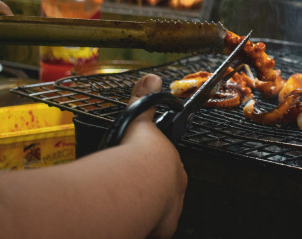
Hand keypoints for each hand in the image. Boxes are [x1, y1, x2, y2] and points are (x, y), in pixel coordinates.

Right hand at [124, 74, 186, 237]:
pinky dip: (141, 224)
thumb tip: (152, 78)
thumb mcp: (140, 121)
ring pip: (159, 210)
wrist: (137, 183)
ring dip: (145, 208)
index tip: (137, 171)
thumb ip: (145, 100)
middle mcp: (176, 189)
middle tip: (128, 189)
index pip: (166, 168)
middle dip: (150, 190)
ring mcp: (170, 210)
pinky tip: (128, 219)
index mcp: (173, 165)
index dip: (152, 169)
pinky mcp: (162, 229)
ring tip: (125, 204)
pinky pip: (152, 228)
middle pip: (164, 190)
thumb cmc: (137, 154)